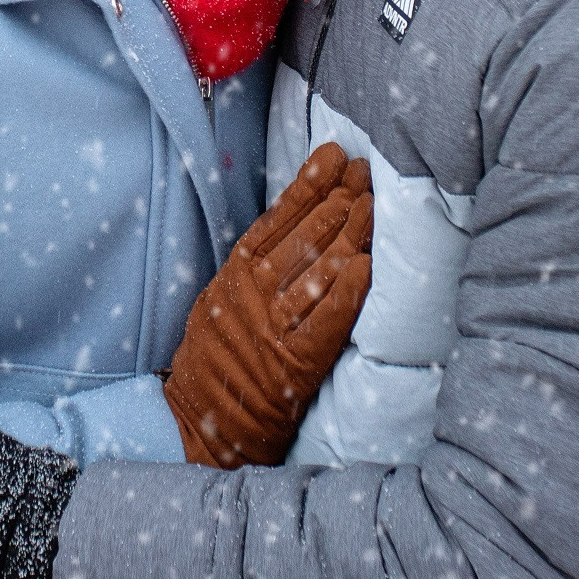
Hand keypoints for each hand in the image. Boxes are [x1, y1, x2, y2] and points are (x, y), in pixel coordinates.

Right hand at [161, 141, 372, 467]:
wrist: (203, 423)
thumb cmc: (220, 354)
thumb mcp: (223, 294)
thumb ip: (255, 260)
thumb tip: (298, 214)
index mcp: (236, 273)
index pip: (278, 217)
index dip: (308, 184)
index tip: (334, 155)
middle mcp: (255, 294)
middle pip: (304, 237)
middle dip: (340, 200)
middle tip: (367, 173)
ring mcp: (274, 327)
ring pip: (317, 271)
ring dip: (350, 235)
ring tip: (375, 205)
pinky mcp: (296, 363)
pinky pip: (325, 322)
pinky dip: (345, 294)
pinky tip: (365, 267)